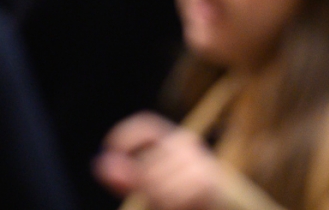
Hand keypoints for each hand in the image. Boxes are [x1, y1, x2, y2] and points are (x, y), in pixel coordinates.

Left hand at [96, 113, 229, 209]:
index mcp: (173, 143)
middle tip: (158, 202)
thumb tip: (98, 163)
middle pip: (146, 163)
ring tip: (175, 205)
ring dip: (158, 200)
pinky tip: (182, 207)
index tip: (110, 148)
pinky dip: (170, 206)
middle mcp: (186, 146)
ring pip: (156, 182)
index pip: (146, 127)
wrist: (230, 207)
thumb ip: (127, 178)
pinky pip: (171, 197)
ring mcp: (196, 163)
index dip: (125, 135)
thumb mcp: (154, 188)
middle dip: (142, 187)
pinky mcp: (203, 182)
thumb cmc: (187, 198)